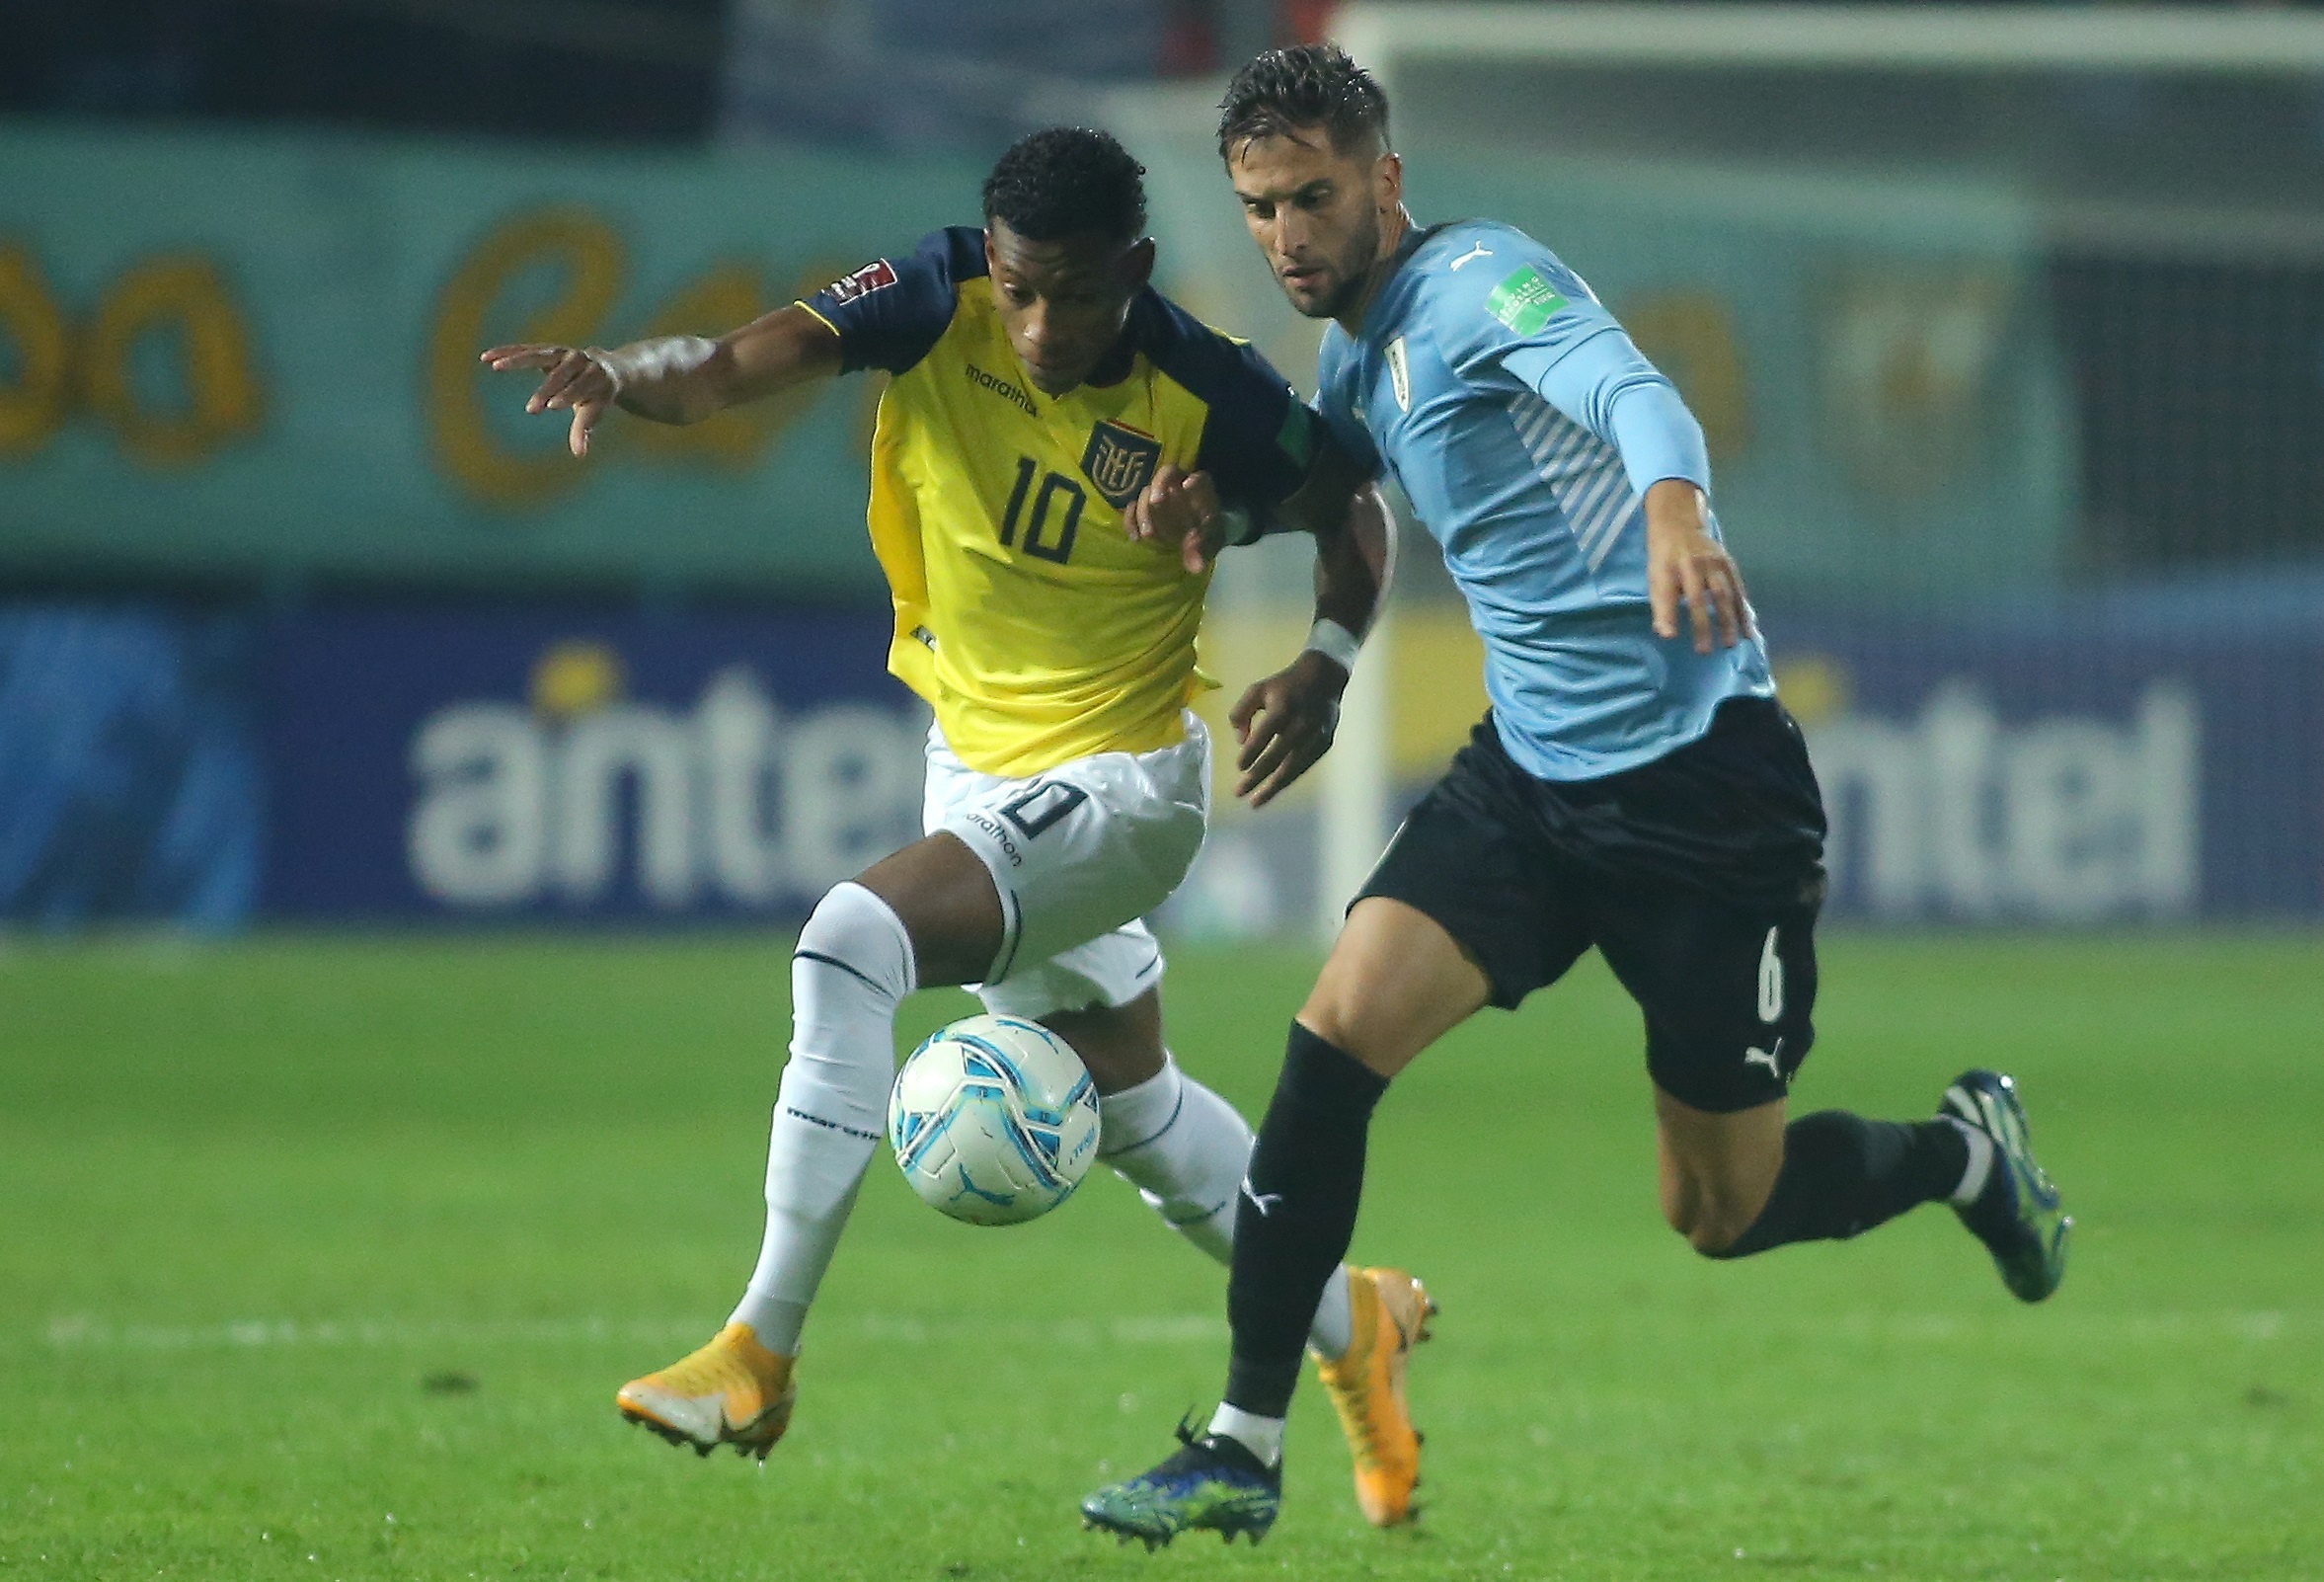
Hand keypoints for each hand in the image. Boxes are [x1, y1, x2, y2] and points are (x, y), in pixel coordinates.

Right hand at [478, 343, 623, 456]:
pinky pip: (524, 350)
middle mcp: (579, 359)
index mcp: (596, 375)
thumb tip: (579, 454)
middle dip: (546, 390)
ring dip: (516, 360)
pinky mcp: (546, 350)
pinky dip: (505, 352)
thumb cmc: (596, 395)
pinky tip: (486, 358)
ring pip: (538, 355)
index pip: (581, 386)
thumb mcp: (594, 410)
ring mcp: (561, 352)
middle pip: (561, 374)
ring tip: (495, 366)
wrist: (604, 368)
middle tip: (531, 410)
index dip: (567, 396)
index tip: (551, 407)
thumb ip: (584, 429)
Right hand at [1122, 464, 1225, 572]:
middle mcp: (1178, 486)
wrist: (1197, 537)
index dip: (1194, 481)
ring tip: (1149, 535)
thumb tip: (1196, 567)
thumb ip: (1203, 551)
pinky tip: (1136, 538)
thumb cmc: (1206, 534)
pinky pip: (1132, 508)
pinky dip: (1131, 521)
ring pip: (1147, 492)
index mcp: (1201, 490)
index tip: (1187, 486)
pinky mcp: (1144, 507)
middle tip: (1156, 502)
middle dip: (1159, 485)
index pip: (1200, 479)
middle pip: (1166, 473)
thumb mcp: (1210, 544)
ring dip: (1145, 511)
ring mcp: (1159, 494)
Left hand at [1228, 649, 1348, 806]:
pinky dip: (1288, 779)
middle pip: (1277, 758)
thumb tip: (1241, 742)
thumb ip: (1241, 713)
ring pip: (1292, 768)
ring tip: (1255, 802)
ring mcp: (1315, 736)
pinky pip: (1303, 766)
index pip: (1263, 736)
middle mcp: (1301, 725)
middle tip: (1239, 793)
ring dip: (1272, 787)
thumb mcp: (1257, 690)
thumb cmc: (1284, 686)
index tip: (1238, 767)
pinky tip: (1274, 789)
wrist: (1324, 678)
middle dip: (1256, 778)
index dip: (1250, 753)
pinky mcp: (1324, 744)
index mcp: (1283, 708)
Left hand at [1644, 479, 1751, 653]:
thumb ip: (1660, 603)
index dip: (1668, 615)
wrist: (1679, 523)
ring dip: (1728, 621)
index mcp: (1666, 568)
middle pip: (1698, 598)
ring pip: (1723, 594)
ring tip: (1731, 644)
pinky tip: (1747, 628)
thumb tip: (1666, 634)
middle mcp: (1691, 564)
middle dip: (1702, 626)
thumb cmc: (1664, 558)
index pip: (1666, 594)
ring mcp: (1712, 562)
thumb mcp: (1654, 576)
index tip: (1671, 637)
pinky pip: (1737, 589)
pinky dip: (1742, 610)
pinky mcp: (1727, 562)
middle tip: (1705, 652)